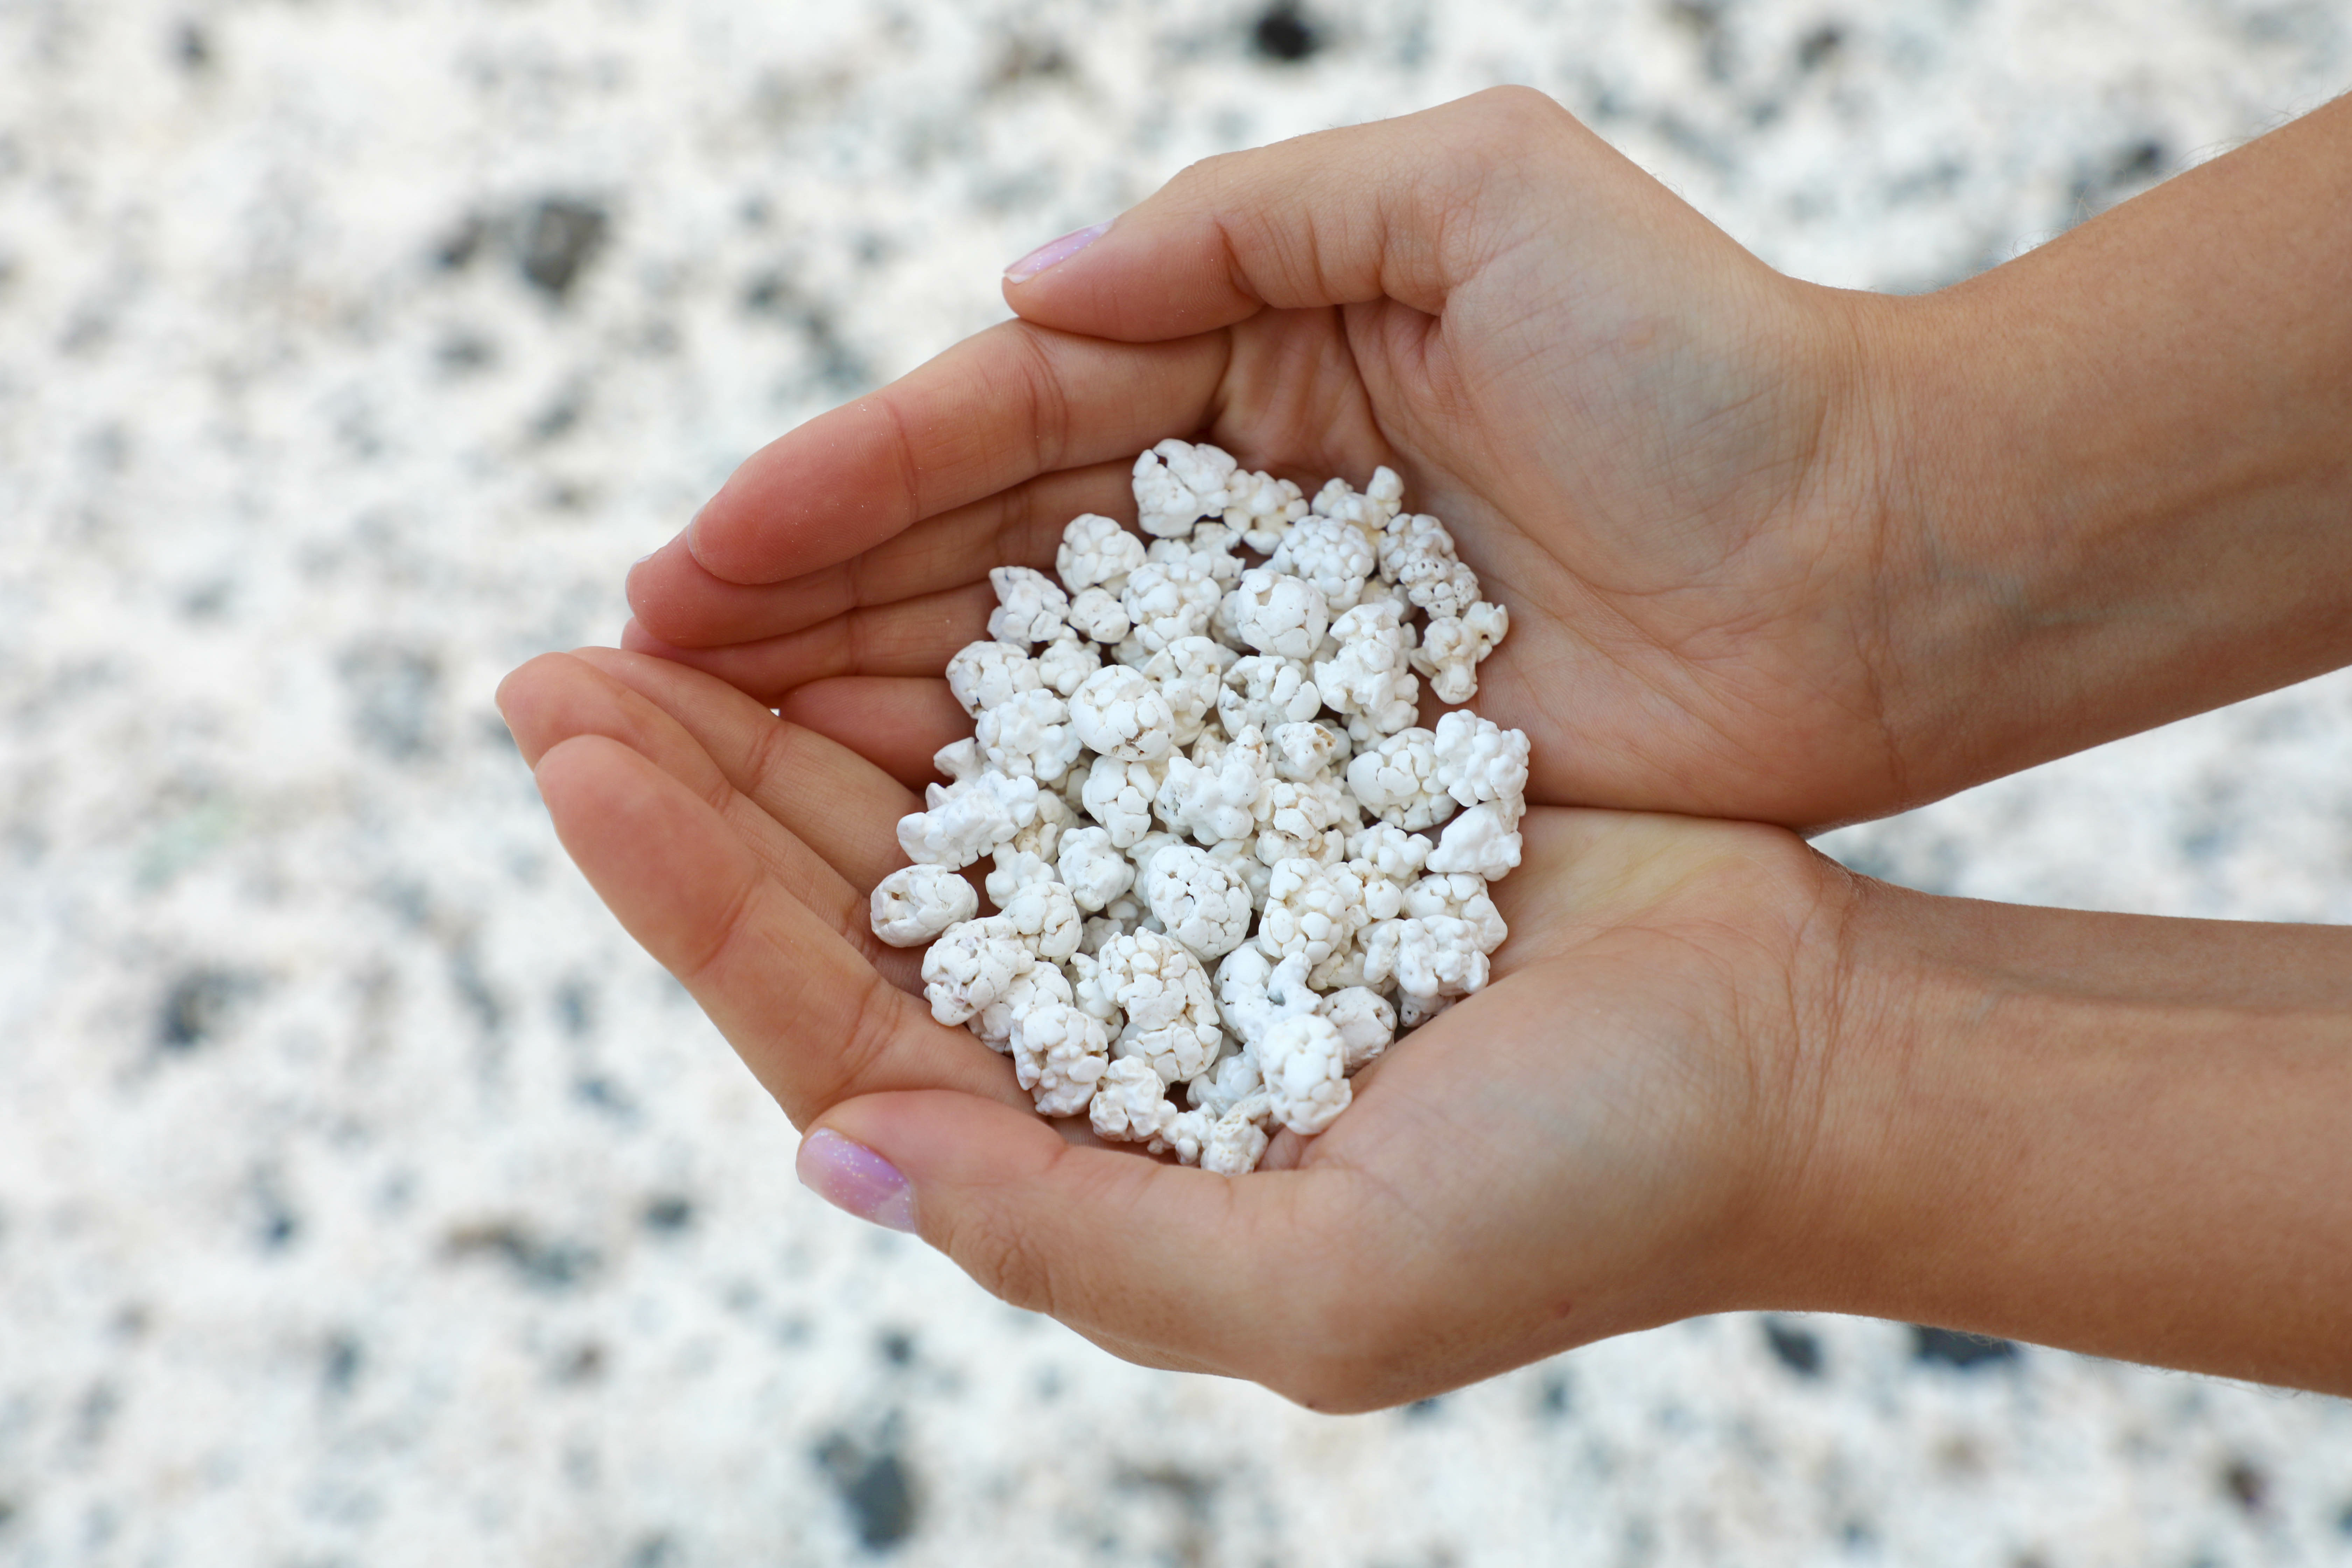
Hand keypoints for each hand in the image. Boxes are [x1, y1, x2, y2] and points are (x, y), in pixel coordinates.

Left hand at [495, 646, 1862, 1408]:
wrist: (1791, 1063)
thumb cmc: (1589, 1195)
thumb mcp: (1319, 1281)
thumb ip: (1069, 1239)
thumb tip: (839, 1161)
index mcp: (1088, 1167)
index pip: (833, 1028)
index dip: (691, 904)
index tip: (574, 761)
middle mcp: (1104, 1047)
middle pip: (849, 907)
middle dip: (699, 790)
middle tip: (558, 667)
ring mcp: (1174, 921)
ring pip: (935, 808)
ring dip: (804, 711)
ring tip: (675, 604)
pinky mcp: (1257, 810)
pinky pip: (1073, 728)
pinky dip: (972, 659)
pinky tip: (891, 584)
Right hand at [621, 87, 1917, 829]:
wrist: (1879, 554)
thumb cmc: (1701, 357)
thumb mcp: (1474, 196)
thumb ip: (1238, 225)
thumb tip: (1019, 287)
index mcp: (1238, 362)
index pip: (990, 428)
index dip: (829, 496)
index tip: (681, 566)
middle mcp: (1227, 511)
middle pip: (967, 568)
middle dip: (795, 624)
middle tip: (618, 686)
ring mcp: (1268, 655)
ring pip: (1023, 690)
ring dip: (856, 726)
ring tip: (692, 769)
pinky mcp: (1329, 771)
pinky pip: (1137, 795)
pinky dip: (1015, 817)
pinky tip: (880, 852)